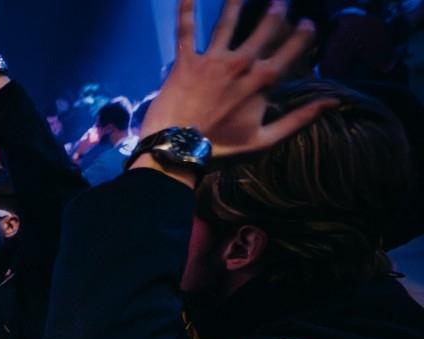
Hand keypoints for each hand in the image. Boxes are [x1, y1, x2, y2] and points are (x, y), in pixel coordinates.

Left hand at [136, 0, 332, 159]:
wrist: (178, 150)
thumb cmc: (221, 148)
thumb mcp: (265, 140)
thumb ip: (299, 118)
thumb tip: (333, 101)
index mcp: (263, 81)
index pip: (290, 50)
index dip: (302, 35)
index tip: (307, 24)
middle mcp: (241, 63)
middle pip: (265, 28)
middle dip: (276, 11)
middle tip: (280, 0)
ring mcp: (213, 60)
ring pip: (228, 22)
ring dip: (236, 1)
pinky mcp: (186, 61)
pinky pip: (186, 30)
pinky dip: (186, 9)